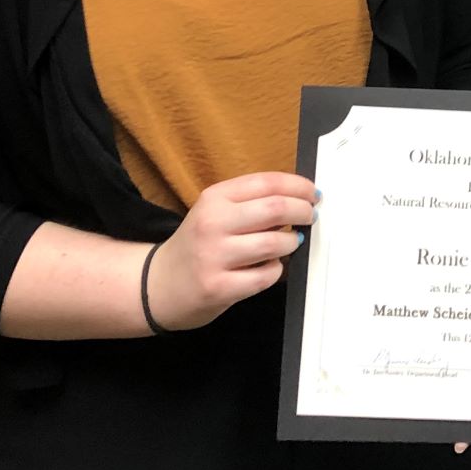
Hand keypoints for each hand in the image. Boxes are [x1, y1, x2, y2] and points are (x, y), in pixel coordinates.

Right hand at [144, 171, 315, 331]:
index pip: (267, 182)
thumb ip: (250, 204)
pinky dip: (276, 270)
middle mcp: (212, 223)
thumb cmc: (197, 245)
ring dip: (292, 243)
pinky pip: (266, 276)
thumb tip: (300, 200)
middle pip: (276, 208)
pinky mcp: (219, 287)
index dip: (298, 186)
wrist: (157, 285)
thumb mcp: (216, 213)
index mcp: (214, 198)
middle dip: (303, 211)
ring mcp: (214, 256)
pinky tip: (268, 268)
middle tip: (311, 217)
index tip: (314, 193)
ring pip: (275, 243)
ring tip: (290, 243)